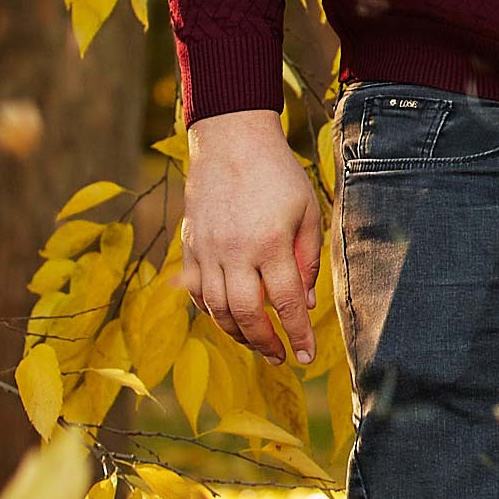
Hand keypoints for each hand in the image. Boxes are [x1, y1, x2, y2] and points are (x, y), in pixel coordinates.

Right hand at [181, 109, 323, 365]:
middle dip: (265, 343)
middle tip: (280, 358)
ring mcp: (208, 250)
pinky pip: (197, 292)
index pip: (285, 303)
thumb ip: (308, 258)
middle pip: (247, 315)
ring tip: (257, 344)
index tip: (306, 357)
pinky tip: (227, 320)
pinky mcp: (191, 246)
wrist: (231, 140)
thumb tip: (304, 304)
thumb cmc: (277, 173)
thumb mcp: (307, 211)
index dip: (298, 335)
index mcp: (270, 242)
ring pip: (217, 309)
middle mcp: (235, 251)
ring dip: (237, 334)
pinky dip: (211, 313)